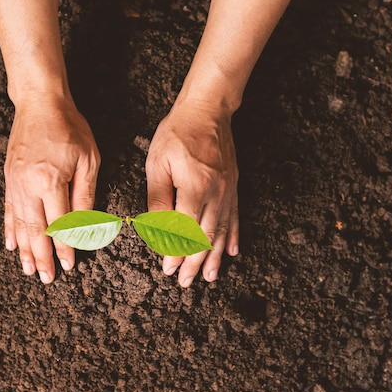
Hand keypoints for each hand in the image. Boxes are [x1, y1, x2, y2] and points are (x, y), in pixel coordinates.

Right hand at [4, 94, 99, 283]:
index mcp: (51, 182)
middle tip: (46, 279)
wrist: (39, 103)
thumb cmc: (70, 129)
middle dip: (42, 257)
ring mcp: (15, 183)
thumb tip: (85, 226)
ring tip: (27, 270)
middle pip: (36, 231)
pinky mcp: (8, 177)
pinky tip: (10, 244)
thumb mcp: (88, 160)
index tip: (68, 266)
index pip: (59, 225)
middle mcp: (29, 186)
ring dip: (24, 250)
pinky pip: (8, 209)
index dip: (64, 248)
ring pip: (20, 224)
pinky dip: (9, 229)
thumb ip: (85, 194)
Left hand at [146, 99, 238, 286]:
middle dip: (195, 263)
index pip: (184, 231)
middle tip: (186, 281)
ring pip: (222, 231)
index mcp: (195, 188)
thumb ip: (158, 199)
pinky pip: (235, 216)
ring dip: (216, 257)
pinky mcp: (233, 185)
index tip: (167, 269)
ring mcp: (228, 190)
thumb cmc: (176, 134)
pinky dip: (233, 235)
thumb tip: (156, 228)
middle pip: (205, 237)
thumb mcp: (157, 164)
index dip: (176, 253)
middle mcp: (216, 193)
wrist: (207, 110)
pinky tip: (233, 251)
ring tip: (211, 277)